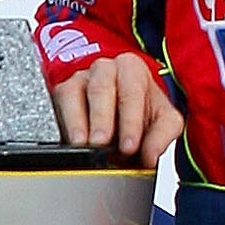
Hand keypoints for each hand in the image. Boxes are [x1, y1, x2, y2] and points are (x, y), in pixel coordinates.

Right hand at [50, 54, 181, 165]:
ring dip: (79, 121)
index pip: (132, 92)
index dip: (131, 120)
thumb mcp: (163, 121)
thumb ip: (161, 137)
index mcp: (133, 70)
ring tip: (83, 144)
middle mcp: (106, 69)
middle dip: (102, 118)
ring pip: (76, 93)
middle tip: (102, 142)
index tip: (129, 146)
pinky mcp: (64, 91)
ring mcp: (82, 78)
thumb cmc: (142, 111)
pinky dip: (66, 122)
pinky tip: (73, 140)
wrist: (121, 109)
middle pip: (102, 88)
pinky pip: (61, 103)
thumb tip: (150, 156)